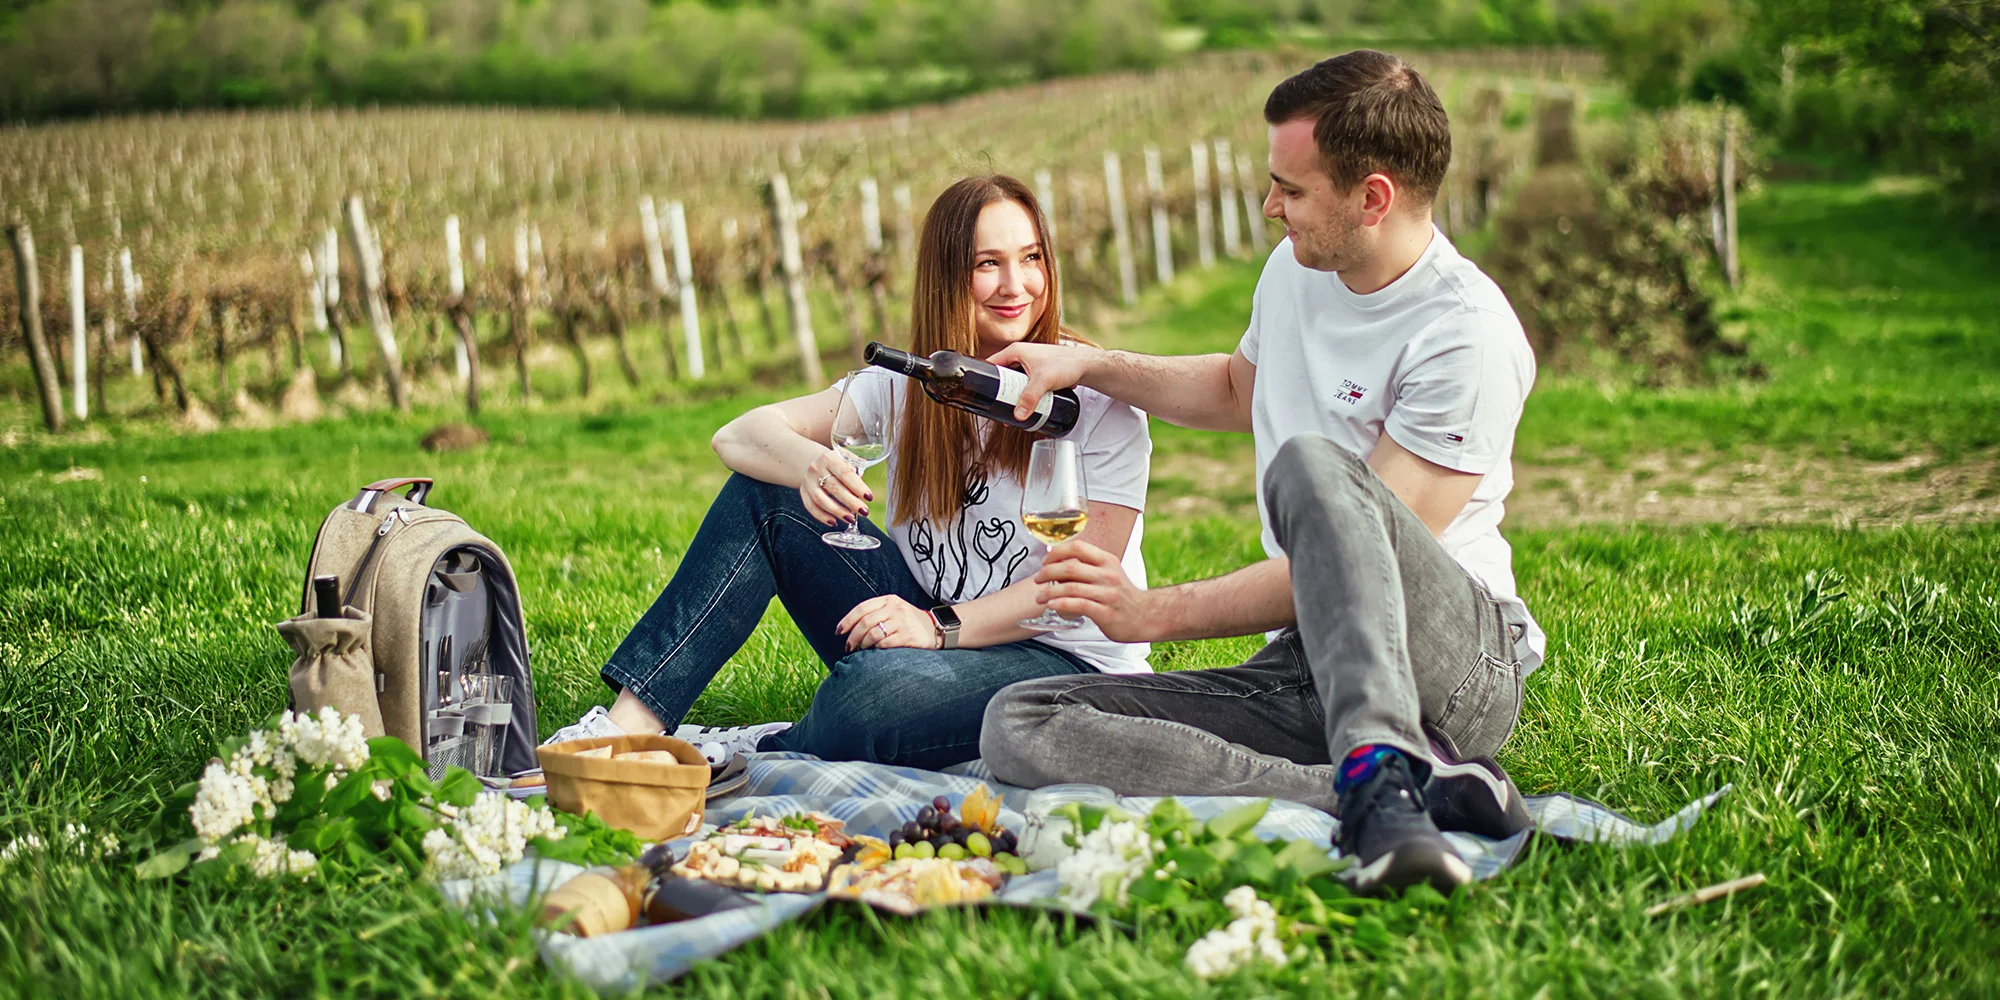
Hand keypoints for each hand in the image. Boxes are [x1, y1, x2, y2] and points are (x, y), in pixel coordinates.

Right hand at [799, 449, 872, 527]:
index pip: (845, 473)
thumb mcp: (846, 458)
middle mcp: (816, 469)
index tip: (869, 497)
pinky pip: (810, 506)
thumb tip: (862, 488)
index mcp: (829, 458)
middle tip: (864, 511)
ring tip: (851, 519)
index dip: (858, 486)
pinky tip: (834, 522)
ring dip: (837, 511)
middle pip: (834, 487)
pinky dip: (822, 516)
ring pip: (821, 500)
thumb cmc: (835, 462)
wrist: (812, 461)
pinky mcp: (803, 491)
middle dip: (851, 502)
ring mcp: (808, 481)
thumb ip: (856, 470)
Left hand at [837, 595, 940, 651]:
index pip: (862, 608)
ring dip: (862, 644)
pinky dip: (875, 649)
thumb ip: (876, 613)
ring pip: (873, 634)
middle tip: (848, 647)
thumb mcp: (894, 610)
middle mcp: (895, 608)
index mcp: (888, 600)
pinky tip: (874, 652)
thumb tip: (850, 628)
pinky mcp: (907, 636)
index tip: (839, 632)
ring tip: (860, 650)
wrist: (935, 629)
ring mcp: (902, 622)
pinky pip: (884, 644)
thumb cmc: (908, 622)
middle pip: (865, 622)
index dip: (847, 620)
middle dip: (853, 637)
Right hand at [984, 341, 1101, 421]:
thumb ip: (1030, 398)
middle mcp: (1020, 355)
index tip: (981, 394)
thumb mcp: (1043, 381)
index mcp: (1016, 351)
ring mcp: (1029, 364)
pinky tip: (1021, 405)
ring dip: (1011, 394)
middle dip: (999, 392)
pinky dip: (1021, 394)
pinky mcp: (1037, 373)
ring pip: (1013, 382)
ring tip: (1008, 409)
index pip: (991, 364)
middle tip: (995, 407)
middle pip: (1002, 376)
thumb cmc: (1066, 364)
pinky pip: (1024, 384)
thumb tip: (1018, 416)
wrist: (1085, 365)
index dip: (984, 378)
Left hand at [1033, 541, 1156, 642]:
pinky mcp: (1106, 613)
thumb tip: (1057, 562)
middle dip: (1048, 572)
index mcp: (1107, 560)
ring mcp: (1108, 594)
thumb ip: (1088, 566)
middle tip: (1037, 580)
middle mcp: (1108, 574)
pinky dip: (1061, 604)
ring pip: (1072, 587)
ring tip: (1039, 597)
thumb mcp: (1109, 572)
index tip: (1045, 561)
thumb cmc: (1120, 594)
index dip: (1057, 552)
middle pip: (1071, 566)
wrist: (1145, 616)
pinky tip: (1051, 605)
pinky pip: (1079, 605)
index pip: (1078, 547)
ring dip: (1050, 591)